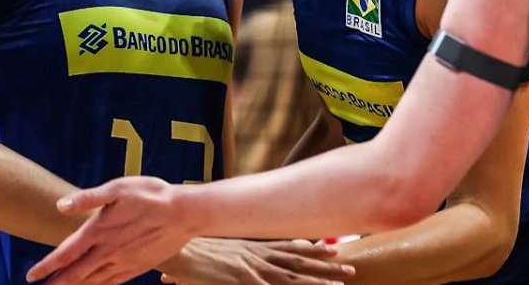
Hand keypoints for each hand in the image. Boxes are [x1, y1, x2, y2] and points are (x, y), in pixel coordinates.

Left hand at [27, 177, 190, 284]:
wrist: (183, 213)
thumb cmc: (150, 195)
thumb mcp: (118, 188)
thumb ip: (88, 198)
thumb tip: (61, 206)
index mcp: (99, 230)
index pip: (66, 253)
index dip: (47, 266)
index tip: (31, 275)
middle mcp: (108, 251)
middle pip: (76, 273)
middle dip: (57, 283)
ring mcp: (123, 262)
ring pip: (92, 281)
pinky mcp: (137, 267)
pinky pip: (112, 283)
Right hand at [159, 238, 353, 284]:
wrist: (178, 247)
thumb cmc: (197, 251)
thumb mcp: (224, 252)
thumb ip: (242, 255)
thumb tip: (250, 259)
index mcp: (255, 248)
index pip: (291, 247)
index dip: (314, 249)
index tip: (334, 248)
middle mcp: (258, 255)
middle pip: (299, 261)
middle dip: (326, 267)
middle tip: (350, 269)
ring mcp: (251, 268)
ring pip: (291, 276)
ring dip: (315, 282)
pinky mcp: (240, 279)